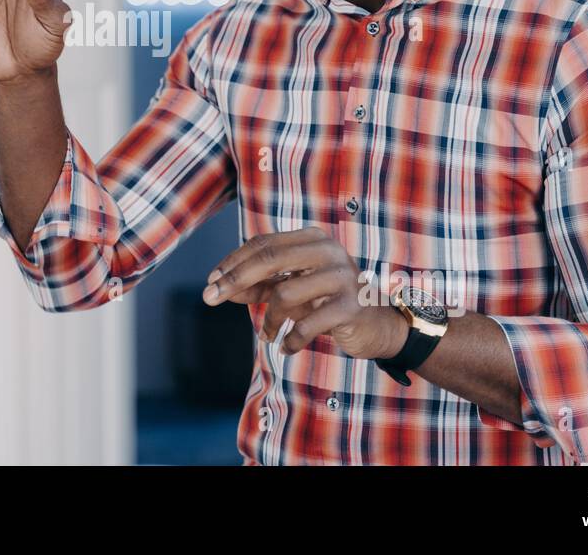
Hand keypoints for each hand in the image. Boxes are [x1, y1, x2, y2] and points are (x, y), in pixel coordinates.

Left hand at [202, 226, 408, 357]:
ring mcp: (342, 277)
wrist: (378, 326)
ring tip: (267, 335)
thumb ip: (260, 286)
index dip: (233, 261)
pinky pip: (307, 324)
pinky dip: (291, 340)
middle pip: (270, 259)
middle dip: (235, 280)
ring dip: (269, 319)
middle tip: (210, 298)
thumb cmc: (327, 303)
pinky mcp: (350, 306)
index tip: (211, 280)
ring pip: (285, 293)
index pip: (263, 244)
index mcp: (312, 239)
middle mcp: (328, 251)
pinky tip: (285, 348)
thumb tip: (221, 288)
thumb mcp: (291, 291)